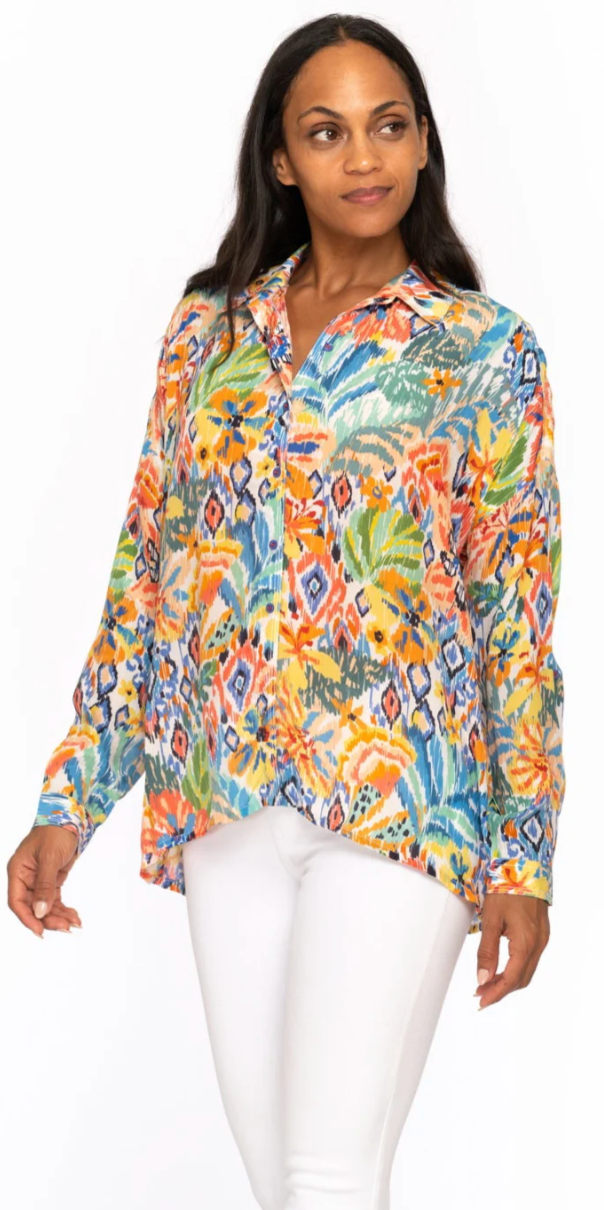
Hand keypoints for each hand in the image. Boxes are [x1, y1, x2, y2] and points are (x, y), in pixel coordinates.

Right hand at [7, 825, 82, 938]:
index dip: (27, 918)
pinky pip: (54, 900)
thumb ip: (44, 885)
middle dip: (48, 919)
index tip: (40, 931)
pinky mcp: (51, 881)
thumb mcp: (49, 858)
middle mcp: (25, 878)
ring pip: (45, 906)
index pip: (17, 901)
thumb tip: (40, 912)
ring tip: (75, 924)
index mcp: (17, 871)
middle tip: (66, 927)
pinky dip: (63, 909)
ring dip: (58, 916)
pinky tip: (74, 917)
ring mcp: (38, 881)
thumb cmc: (55, 832)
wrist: (70, 819)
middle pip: (32, 907)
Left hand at [475, 892, 549, 1008]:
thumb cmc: (506, 888)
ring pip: (527, 971)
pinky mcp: (541, 933)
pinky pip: (530, 959)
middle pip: (522, 979)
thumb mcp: (491, 919)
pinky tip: (502, 968)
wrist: (525, 866)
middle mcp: (538, 943)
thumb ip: (487, 951)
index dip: (496, 994)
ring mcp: (542, 938)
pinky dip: (516, 969)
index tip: (481, 1001)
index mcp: (526, 942)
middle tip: (480, 994)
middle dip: (501, 990)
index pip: (511, 979)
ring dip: (508, 981)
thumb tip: (482, 979)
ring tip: (487, 983)